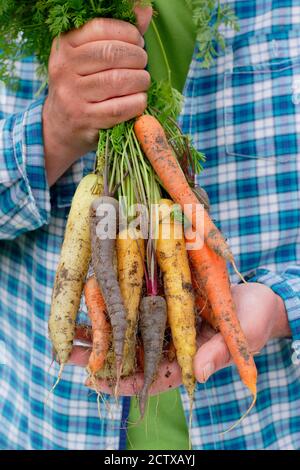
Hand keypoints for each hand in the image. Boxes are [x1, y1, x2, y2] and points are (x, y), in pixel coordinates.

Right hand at [43, 6, 151, 185]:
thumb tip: (145, 10)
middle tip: (143, 64)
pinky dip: (137, 103)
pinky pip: (120, 108)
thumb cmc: (82, 85)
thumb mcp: (90, 57)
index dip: (127, 33)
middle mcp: (64, 69)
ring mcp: (73, 96)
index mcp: (64, 46)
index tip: (138, 42)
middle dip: (137, 57)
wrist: (61, 125)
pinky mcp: (85, 119)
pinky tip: (140, 100)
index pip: (99, 29)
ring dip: (140, 81)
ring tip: (142, 82)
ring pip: (118, 81)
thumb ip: (117, 34)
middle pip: (111, 54)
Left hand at [70, 283, 290, 394]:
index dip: (123, 382)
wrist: (256, 294)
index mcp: (187, 361)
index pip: (151, 378)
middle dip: (99, 357)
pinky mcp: (165, 298)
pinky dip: (118, 303)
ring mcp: (166, 321)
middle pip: (131, 354)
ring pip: (128, 330)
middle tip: (69, 355)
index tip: (96, 382)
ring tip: (70, 331)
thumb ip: (219, 354)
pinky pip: (138, 303)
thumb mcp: (241, 337)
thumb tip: (197, 374)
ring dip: (101, 330)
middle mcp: (171, 343)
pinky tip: (95, 297)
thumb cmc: (254, 319)